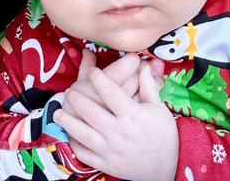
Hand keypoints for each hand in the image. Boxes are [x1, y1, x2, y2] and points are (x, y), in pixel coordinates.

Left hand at [54, 62, 178, 180]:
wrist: (171, 167)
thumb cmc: (164, 134)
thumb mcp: (158, 108)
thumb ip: (148, 86)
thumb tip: (144, 64)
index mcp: (132, 116)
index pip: (111, 93)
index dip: (99, 79)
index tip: (93, 71)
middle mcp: (119, 133)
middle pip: (92, 112)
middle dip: (77, 99)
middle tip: (69, 90)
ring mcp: (111, 151)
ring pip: (84, 134)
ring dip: (68, 121)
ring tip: (58, 112)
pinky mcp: (108, 165)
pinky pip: (86, 155)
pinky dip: (75, 144)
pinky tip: (69, 134)